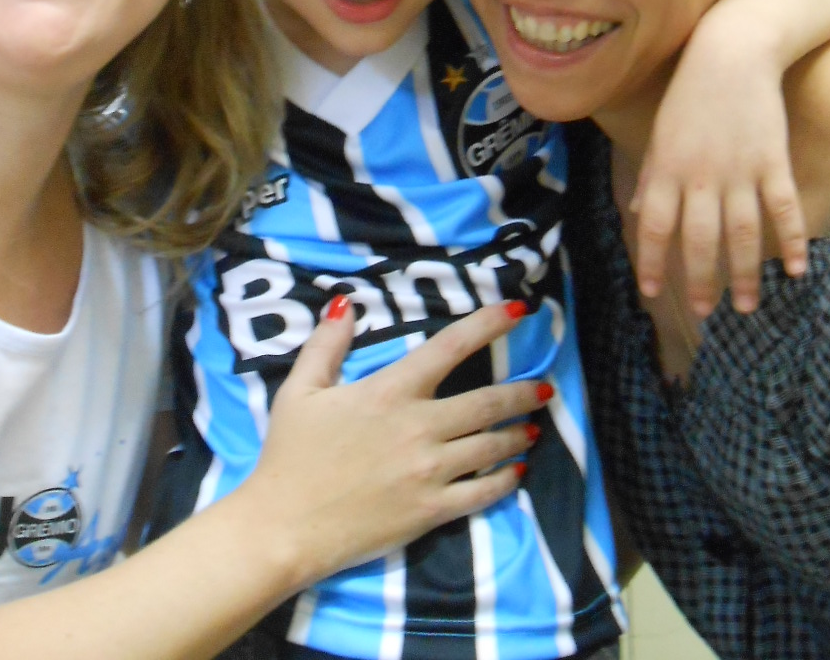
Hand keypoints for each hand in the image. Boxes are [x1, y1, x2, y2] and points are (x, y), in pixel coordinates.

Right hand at [237, 300, 546, 587]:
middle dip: (521, 392)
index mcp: (389, 392)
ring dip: (517, 433)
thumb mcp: (299, 390)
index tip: (519, 310)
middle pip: (485, 403)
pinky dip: (505, 480)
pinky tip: (515, 472)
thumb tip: (346, 303)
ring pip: (490, 447)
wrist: (285, 527)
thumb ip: (327, 344)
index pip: (449, 347)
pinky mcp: (432, 511)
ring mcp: (429, 472)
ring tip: (532, 427)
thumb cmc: (290, 455)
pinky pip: (482, 493)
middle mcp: (418, 427)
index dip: (488, 324)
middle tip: (544, 386)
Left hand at [634, 26, 805, 315]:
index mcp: (666, 169)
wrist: (730, 54)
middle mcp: (700, 176)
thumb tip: (633, 211)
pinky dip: (792, 241)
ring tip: (746, 306)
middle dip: (700, 280)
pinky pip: (783, 209)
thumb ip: (650, 175)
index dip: (652, 262)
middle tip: (703, 312)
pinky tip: (797, 271)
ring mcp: (739, 170)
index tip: (653, 292)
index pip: (653, 226)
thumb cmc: (688, 93)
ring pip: (742, 233)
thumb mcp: (659, 133)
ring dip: (744, 273)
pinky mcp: (772, 160)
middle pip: (699, 239)